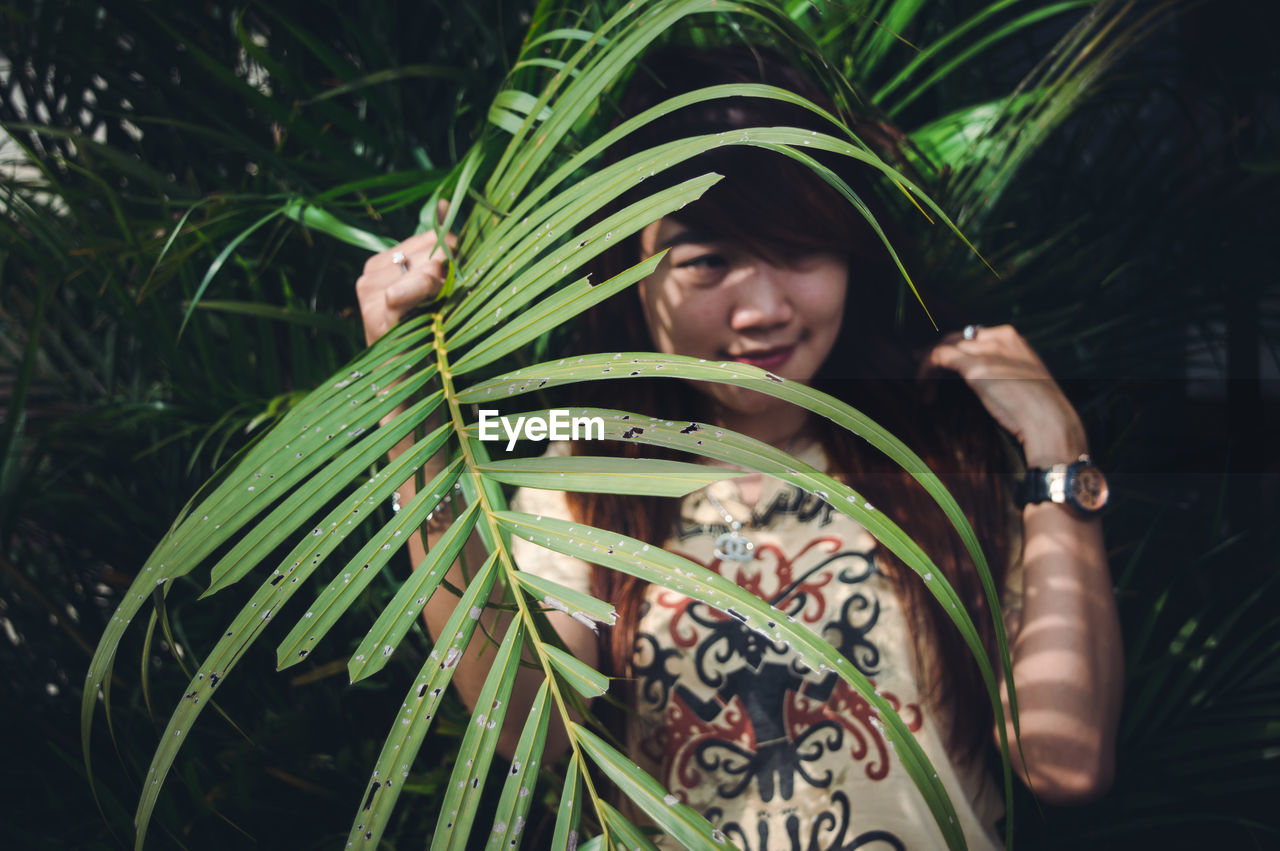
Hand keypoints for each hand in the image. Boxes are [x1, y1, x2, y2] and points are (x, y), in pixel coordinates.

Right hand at [356, 200, 456, 344]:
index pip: (431, 237)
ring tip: (438, 315)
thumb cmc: (428, 338)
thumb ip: (440, 247)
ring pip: (426, 269)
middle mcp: (371, 272)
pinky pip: (408, 293)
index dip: (453, 257)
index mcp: (384, 261)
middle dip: (450, 272)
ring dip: (444, 291)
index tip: (455, 282)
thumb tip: (442, 201)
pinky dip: (427, 300)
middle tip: (447, 302)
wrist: (410, 387)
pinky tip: (428, 316)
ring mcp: (369, 292)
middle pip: (431, 249)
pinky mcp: (375, 315)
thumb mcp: (438, 287)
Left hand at [918, 324, 1087, 465]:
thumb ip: (1003, 370)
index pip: (974, 334)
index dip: (954, 346)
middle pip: (957, 338)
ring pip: (945, 346)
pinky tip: (922, 388)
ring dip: (928, 364)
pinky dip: (925, 371)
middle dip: (936, 351)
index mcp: (1013, 338)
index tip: (941, 359)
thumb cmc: (1039, 408)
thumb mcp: (1023, 379)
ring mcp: (986, 350)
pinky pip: (939, 357)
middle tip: (920, 363)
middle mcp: (998, 338)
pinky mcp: (975, 366)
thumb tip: (979, 376)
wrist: (1049, 419)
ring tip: (921, 383)